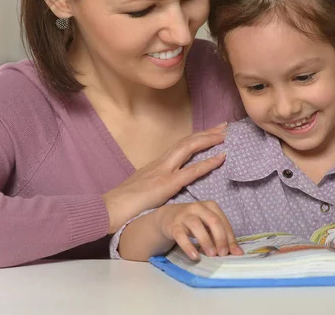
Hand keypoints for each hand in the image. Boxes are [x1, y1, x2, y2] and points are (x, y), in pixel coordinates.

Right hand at [102, 123, 227, 233]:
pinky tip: (221, 157)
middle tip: (224, 126)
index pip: (181, 145)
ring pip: (189, 148)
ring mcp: (163, 171)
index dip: (197, 137)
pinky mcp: (166, 184)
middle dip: (207, 132)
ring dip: (208, 140)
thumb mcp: (145, 189)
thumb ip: (158, 184)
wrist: (109, 209)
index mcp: (157, 164)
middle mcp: (161, 162)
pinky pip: (191, 171)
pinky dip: (208, 163)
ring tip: (225, 135)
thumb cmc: (125, 204)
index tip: (212, 131)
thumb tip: (168, 186)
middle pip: (187, 141)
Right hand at [156, 201, 243, 259]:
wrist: (167, 217)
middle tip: (223, 253)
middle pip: (213, 221)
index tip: (235, 252)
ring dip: (206, 241)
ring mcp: (184, 215)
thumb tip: (238, 252)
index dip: (230, 237)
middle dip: (220, 238)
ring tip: (212, 255)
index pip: (223, 221)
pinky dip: (188, 246)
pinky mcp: (173, 225)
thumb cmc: (194, 222)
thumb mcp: (208, 226)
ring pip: (197, 226)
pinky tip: (195, 256)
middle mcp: (198, 207)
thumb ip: (222, 237)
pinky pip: (180, 235)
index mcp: (210, 206)